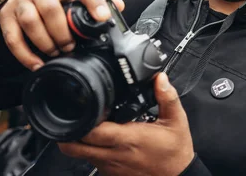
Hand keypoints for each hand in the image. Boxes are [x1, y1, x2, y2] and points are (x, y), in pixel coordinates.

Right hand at [0, 0, 124, 69]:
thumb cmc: (57, 0)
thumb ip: (98, 0)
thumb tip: (118, 6)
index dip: (93, 0)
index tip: (103, 18)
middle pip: (50, 7)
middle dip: (62, 32)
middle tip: (70, 46)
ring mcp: (22, 1)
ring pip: (30, 20)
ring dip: (45, 42)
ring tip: (55, 53)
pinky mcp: (7, 16)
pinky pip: (12, 37)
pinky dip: (25, 54)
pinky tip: (37, 64)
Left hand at [59, 73, 194, 175]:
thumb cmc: (175, 153)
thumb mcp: (176, 121)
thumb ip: (167, 97)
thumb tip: (160, 79)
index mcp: (128, 138)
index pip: (91, 131)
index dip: (80, 119)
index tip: (80, 106)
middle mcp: (114, 154)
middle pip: (74, 146)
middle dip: (69, 130)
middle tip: (73, 115)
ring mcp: (110, 167)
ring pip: (80, 154)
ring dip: (78, 139)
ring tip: (86, 125)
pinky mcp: (110, 174)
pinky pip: (91, 161)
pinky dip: (89, 150)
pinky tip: (99, 139)